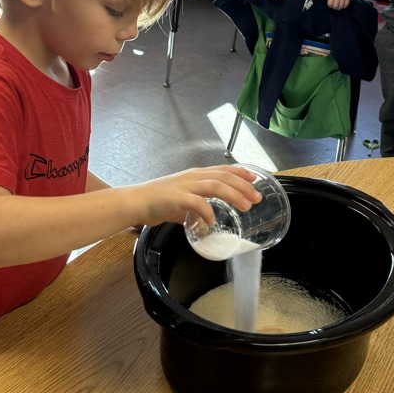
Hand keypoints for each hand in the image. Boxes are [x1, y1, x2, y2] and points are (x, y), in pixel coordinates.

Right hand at [132, 166, 261, 227]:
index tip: (255, 179)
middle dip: (243, 186)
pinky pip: (196, 202)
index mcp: (195, 175)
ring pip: (215, 185)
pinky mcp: (176, 198)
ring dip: (233, 195)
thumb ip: (194, 211)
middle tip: (257, 197)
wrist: (136, 202)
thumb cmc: (157, 201)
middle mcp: (192, 177)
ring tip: (246, 206)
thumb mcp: (181, 203)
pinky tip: (213, 219)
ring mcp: (185, 186)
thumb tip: (205, 223)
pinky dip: (207, 210)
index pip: (223, 169)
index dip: (241, 173)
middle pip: (224, 177)